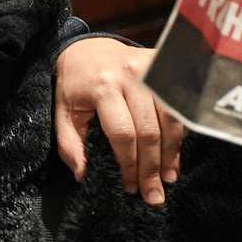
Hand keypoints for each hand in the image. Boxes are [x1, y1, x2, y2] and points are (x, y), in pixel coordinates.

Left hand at [54, 39, 183, 205]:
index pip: (122, 133)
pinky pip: (180, 104)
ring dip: (171, 153)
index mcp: (102, 87)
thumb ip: (69, 144)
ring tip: (167, 177)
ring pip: (172, 119)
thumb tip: (82, 176)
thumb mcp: (62, 111)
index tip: (130, 187)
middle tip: (154, 194)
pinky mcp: (165, 66)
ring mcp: (152, 68)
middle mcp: (131, 76)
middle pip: (150, 130)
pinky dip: (180, 131)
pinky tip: (174, 151)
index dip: (129, 164)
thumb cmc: (74, 83)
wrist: (86, 47)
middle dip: (152, 167)